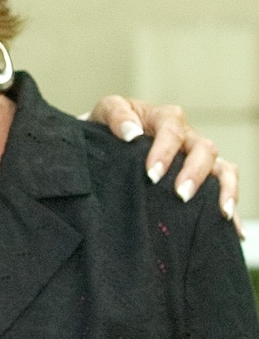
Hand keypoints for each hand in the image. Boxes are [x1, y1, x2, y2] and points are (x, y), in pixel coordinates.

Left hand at [87, 96, 242, 236]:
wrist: (111, 137)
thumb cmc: (111, 125)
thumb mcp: (107, 110)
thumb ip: (117, 116)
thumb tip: (131, 133)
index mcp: (165, 118)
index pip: (172, 131)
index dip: (164, 152)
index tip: (151, 174)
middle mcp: (187, 136)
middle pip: (204, 149)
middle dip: (194, 173)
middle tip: (180, 195)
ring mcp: (197, 156)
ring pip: (222, 167)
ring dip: (223, 189)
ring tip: (219, 211)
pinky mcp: (202, 174)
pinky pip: (225, 185)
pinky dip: (230, 203)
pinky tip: (232, 228)